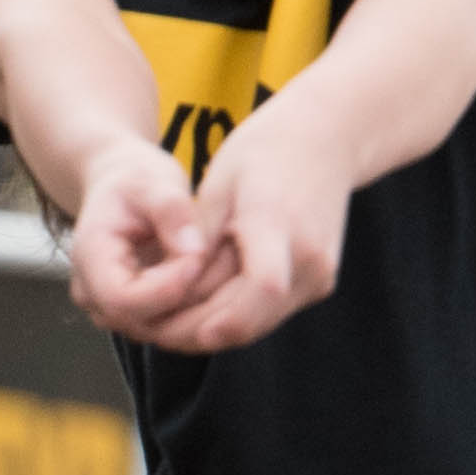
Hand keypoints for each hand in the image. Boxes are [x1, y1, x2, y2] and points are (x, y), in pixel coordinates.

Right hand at [68, 133, 228, 336]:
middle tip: (218, 266)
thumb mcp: (153, 181)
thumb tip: (194, 251)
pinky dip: (194, 312)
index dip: (166, 288)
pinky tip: (215, 284)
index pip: (123, 299)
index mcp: (89, 258)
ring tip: (219, 272)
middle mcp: (92, 294)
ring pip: (158, 331)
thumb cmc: (134, 181)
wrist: (121, 189)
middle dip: (187, 302)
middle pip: (142, 322)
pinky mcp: (135, 315)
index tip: (199, 256)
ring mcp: (110, 310)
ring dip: (194, 311)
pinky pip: (167, 327)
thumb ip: (172, 211)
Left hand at [132, 93, 356, 353]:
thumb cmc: (264, 153)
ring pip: (258, 324)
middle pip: (252, 318)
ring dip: (213, 330)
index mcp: (281, 225)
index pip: (263, 287)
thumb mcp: (218, 187)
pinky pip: (269, 312)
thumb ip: (198, 241)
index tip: (173, 329)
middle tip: (150, 331)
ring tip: (166, 324)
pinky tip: (199, 310)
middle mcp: (309, 259)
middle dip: (196, 333)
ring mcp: (319, 276)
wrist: (325, 141)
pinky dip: (234, 316)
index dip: (221, 318)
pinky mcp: (318, 284)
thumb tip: (171, 291)